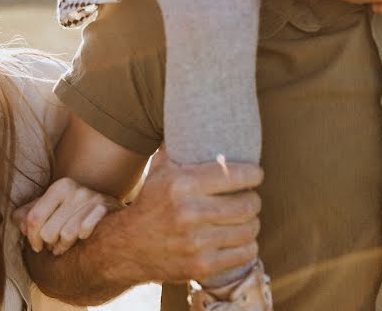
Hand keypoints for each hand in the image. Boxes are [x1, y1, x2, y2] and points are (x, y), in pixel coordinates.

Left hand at [13, 178, 122, 254]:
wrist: (110, 208)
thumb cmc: (74, 211)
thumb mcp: (51, 208)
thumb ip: (30, 214)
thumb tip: (20, 224)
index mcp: (59, 186)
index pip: (34, 219)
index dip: (31, 238)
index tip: (36, 246)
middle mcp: (75, 190)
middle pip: (49, 232)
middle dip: (49, 244)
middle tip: (54, 245)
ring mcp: (92, 198)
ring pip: (67, 235)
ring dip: (64, 246)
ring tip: (65, 245)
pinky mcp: (106, 208)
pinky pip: (85, 232)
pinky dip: (82, 239)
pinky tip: (82, 238)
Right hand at [118, 148, 262, 283]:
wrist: (126, 247)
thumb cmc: (151, 202)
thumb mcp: (159, 169)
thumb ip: (179, 145)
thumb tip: (195, 113)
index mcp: (181, 184)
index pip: (235, 174)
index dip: (253, 174)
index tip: (255, 175)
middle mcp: (189, 213)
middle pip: (248, 204)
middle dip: (253, 199)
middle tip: (249, 197)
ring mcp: (196, 243)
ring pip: (249, 229)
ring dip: (252, 223)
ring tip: (244, 218)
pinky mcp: (201, 266)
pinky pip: (244, 254)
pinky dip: (247, 246)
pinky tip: (238, 239)